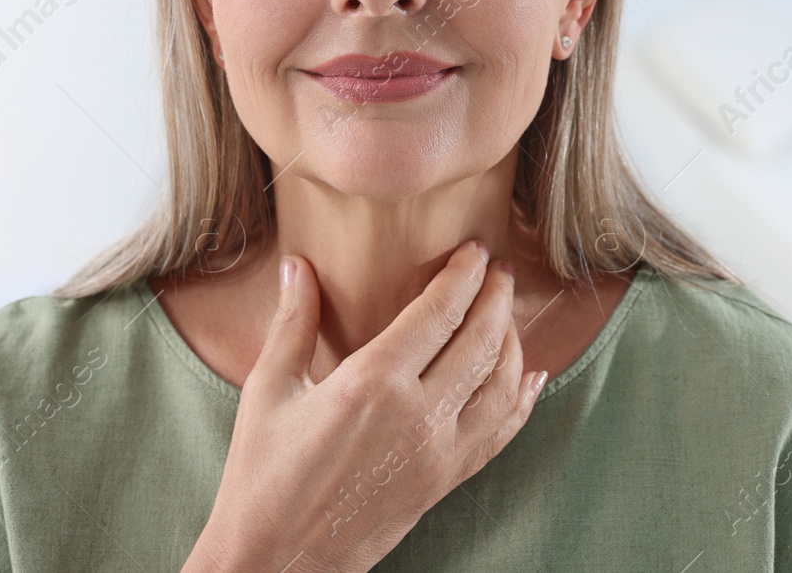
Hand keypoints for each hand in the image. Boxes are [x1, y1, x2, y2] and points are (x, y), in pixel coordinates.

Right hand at [184, 239, 546, 572]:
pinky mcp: (446, 481)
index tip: (475, 249)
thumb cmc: (262, 476)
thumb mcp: (269, 390)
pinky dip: (522, 398)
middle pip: (481, 342)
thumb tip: (299, 264)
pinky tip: (529, 377)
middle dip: (497, 298)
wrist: (278, 561)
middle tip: (498, 269)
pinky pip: (501, 432)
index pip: (440, 313)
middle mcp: (417, 417)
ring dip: (512, 342)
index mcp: (372, 384)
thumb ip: (293, 322)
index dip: (464, 275)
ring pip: (502, 385)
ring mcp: (439, 453)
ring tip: (505, 312)